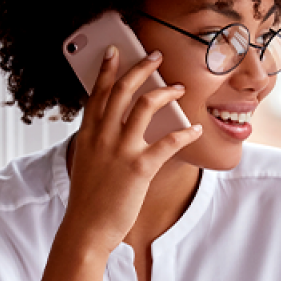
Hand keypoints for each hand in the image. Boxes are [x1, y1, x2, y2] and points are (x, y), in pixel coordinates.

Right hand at [62, 47, 201, 256]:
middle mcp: (102, 136)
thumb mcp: (87, 164)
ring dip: (165, 92)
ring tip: (178, 88)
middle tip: (155, 56)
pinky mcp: (139, 168)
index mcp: (88, 135)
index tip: (115, 52)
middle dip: (141, 68)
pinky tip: (195, 130)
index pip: (97, 93)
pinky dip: (185, 133)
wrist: (86, 229)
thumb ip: (98, 143)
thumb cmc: (89, 200)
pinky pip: (168, 142)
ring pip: (145, 105)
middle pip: (122, 90)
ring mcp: (120, 150)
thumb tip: (116, 130)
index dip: (107, 70)